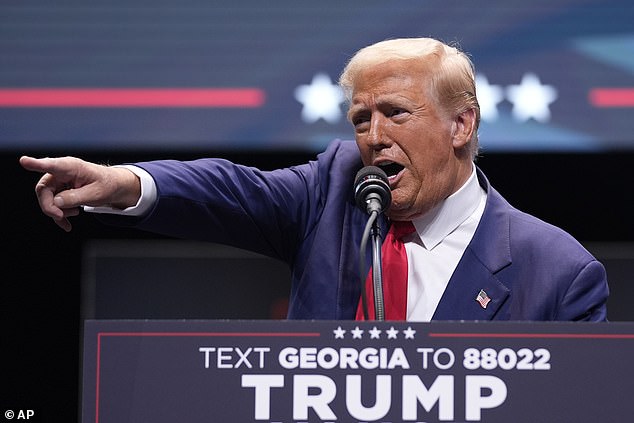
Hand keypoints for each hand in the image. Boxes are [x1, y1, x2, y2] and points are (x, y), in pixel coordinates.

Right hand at [19, 156, 140, 231]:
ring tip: (75, 213)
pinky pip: (52, 203)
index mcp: (71, 167)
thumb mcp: (96, 193)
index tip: (24, 161)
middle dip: (49, 206)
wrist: (113, 187)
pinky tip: (66, 224)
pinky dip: (58, 215)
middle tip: (60, 217)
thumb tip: (56, 202)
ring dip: (56, 211)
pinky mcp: (60, 190)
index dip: (36, 164)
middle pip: (44, 189)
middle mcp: (61, 172)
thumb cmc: (106, 185)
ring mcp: (59, 181)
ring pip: (47, 199)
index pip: (51, 165)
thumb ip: (76, 198)